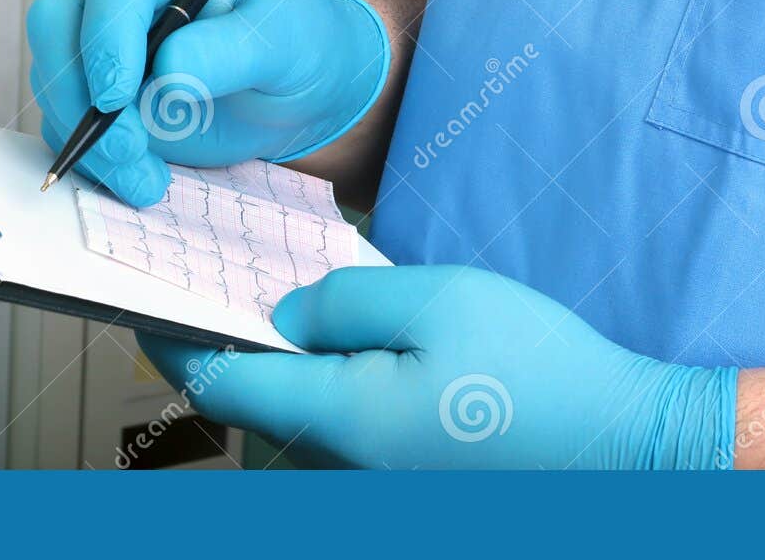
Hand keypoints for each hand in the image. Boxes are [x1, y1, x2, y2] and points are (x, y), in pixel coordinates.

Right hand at [26, 0, 389, 205]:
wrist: (297, 87)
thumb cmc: (298, 43)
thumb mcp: (286, 42)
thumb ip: (232, 51)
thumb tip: (168, 71)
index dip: (106, 34)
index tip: (118, 95)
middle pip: (59, 19)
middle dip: (79, 91)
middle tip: (127, 148)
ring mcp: (103, 31)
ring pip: (55, 75)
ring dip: (88, 137)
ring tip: (148, 180)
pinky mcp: (98, 82)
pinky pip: (66, 116)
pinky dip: (91, 156)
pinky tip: (139, 178)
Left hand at [139, 265, 737, 468]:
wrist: (622, 450)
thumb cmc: (539, 375)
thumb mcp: (437, 301)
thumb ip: (344, 300)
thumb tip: (285, 311)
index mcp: (337, 419)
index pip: (219, 380)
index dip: (172, 336)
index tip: (142, 298)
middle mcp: (340, 467)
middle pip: (253, 403)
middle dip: (229, 345)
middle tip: (222, 281)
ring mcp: (371, 483)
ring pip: (296, 418)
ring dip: (280, 365)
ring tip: (290, 301)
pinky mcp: (402, 481)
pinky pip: (337, 431)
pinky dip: (324, 385)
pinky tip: (353, 344)